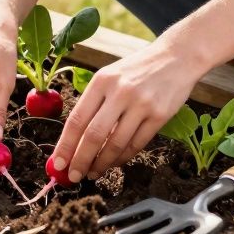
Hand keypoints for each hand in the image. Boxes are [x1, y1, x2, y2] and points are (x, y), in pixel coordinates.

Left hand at [51, 41, 198, 182]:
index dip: (66, 145)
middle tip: (74, 176)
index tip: (58, 164)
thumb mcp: (110, 76)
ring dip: (102, 163)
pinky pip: (137, 144)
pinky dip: (123, 158)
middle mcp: (120, 92)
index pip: (77, 119)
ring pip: (116, 144)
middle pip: (94, 135)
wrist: (176, 57)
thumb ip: (94, 102)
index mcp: (102, 81)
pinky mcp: (159, 115)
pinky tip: (114, 163)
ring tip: (94, 172)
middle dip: (81, 160)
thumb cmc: (137, 70)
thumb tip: (74, 139)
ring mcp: (141, 104)